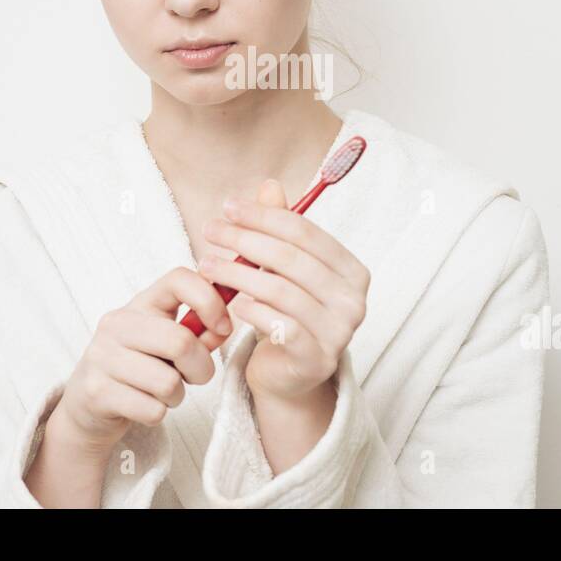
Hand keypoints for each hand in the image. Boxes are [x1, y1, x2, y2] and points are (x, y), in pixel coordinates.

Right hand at [49, 266, 233, 452]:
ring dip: (176, 395)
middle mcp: (117, 324)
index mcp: (140, 304)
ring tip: (162, 392)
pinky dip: (158, 414)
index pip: (179, 279)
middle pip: (180, 342)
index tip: (223, 326)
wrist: (87, 407)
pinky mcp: (96, 392)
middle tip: (194, 377)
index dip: (210, 300)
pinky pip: (152, 409)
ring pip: (168, 382)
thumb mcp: (167, 344)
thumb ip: (200, 333)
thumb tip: (224, 327)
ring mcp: (102, 357)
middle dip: (200, 368)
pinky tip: (144, 406)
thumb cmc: (140, 369)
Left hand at [201, 178, 369, 402]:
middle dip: (245, 239)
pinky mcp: (317, 359)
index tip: (228, 206)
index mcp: (351, 270)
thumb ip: (279, 230)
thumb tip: (269, 185)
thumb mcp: (283, 270)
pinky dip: (251, 310)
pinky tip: (230, 302)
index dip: (264, 216)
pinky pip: (279, 327)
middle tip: (210, 231)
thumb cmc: (286, 314)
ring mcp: (339, 332)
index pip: (305, 232)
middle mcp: (353, 300)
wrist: (290, 375)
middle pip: (291, 258)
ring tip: (207, 265)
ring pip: (280, 291)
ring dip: (237, 273)